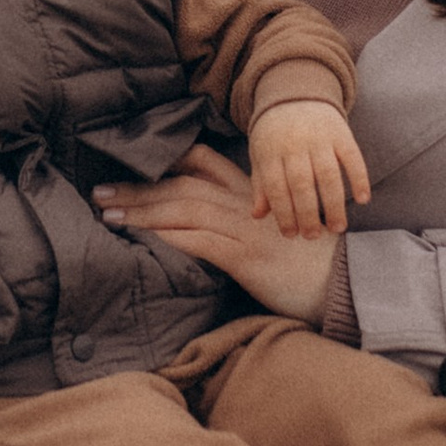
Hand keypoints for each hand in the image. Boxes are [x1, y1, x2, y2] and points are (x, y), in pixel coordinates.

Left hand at [94, 144, 336, 322]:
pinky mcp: (247, 258)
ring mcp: (247, 229)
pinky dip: (169, 236)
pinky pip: (201, 241)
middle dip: (139, 186)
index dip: (167, 158)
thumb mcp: (277, 229)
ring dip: (142, 210)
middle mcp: (247, 205)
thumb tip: (204, 223)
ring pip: (185, 208)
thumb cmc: (308, 264)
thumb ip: (243, 219)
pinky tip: (144, 237)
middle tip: (100, 191)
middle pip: (183, 183)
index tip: (133, 162)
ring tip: (109, 213)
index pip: (206, 161)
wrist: (345, 286)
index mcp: (252, 195)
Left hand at [246, 98, 370, 239]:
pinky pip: (353, 157)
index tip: (291, 235)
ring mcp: (319, 137)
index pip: (276, 188)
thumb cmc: (275, 133)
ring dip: (334, 204)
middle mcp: (294, 144)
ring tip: (337, 227)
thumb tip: (258, 216)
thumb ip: (261, 185)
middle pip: (302, 184)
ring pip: (328, 175)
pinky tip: (364, 199)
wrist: (295, 92)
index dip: (284, 214)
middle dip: (308, 215)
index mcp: (270, 152)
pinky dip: (360, 178)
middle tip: (314, 236)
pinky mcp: (341, 132)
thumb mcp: (261, 155)